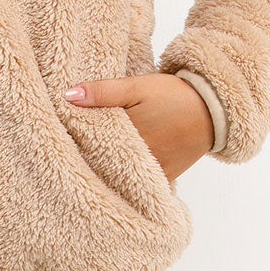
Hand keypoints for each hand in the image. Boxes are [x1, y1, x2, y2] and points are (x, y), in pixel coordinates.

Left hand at [65, 72, 213, 183]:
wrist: (214, 109)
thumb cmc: (174, 95)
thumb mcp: (137, 86)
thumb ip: (103, 92)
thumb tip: (68, 96)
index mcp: (129, 135)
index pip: (90, 145)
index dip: (72, 144)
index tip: (55, 143)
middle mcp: (139, 159)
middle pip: (102, 164)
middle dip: (84, 161)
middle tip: (61, 160)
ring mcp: (153, 172)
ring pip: (118, 177)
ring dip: (102, 173)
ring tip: (80, 170)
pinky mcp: (165, 177)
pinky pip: (138, 184)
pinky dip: (124, 180)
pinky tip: (109, 176)